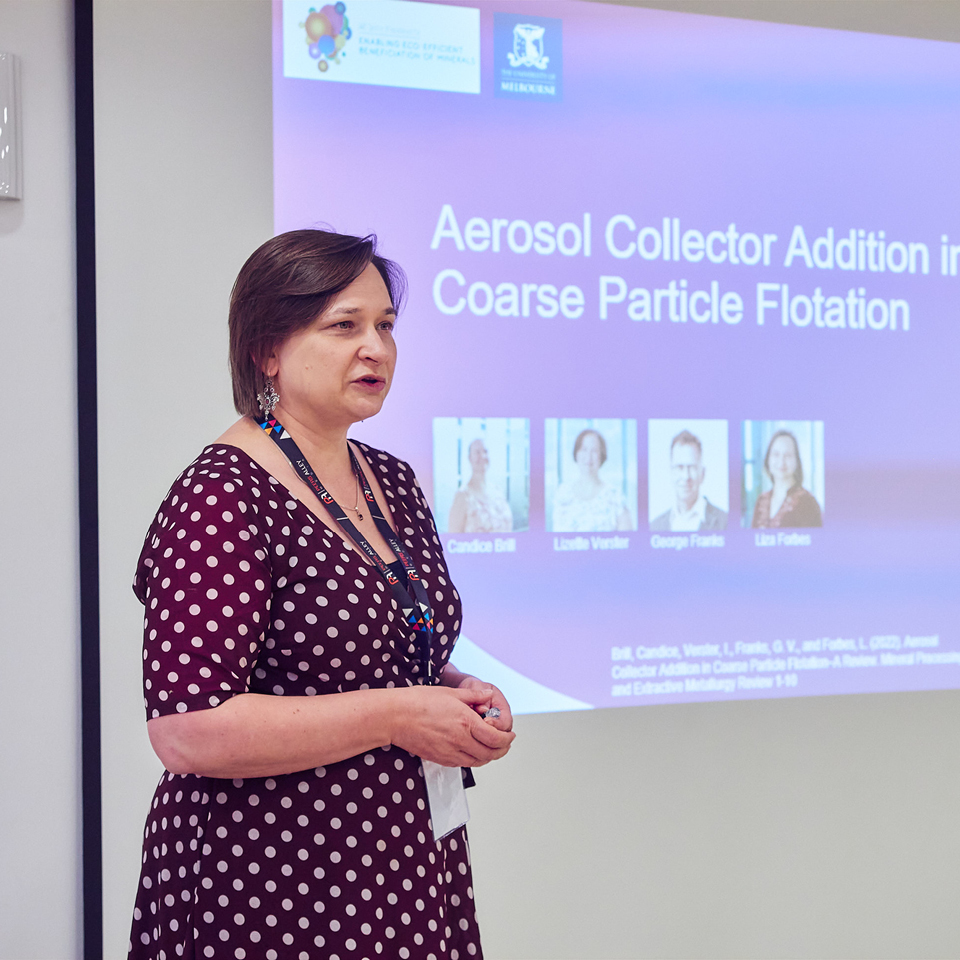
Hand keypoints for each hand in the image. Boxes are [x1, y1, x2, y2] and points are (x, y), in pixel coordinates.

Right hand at [388, 684, 514, 767]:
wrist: (395, 717)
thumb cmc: (418, 702)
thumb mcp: (450, 692)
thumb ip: (473, 695)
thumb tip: (488, 694)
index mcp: (465, 722)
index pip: (496, 738)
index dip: (507, 739)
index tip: (510, 735)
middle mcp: (460, 740)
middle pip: (490, 754)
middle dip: (502, 750)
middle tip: (505, 744)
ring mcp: (450, 752)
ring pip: (478, 762)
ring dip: (489, 757)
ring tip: (492, 748)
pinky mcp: (440, 759)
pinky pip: (463, 764)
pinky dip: (473, 760)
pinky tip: (473, 751)